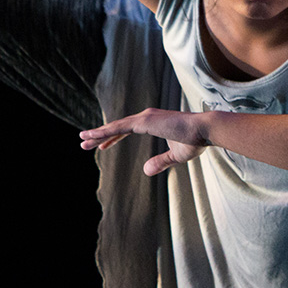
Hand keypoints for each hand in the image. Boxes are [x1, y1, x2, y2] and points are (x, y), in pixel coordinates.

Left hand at [80, 108, 209, 175]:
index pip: (126, 129)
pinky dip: (105, 132)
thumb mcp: (176, 156)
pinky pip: (119, 127)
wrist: (205, 131)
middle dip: (100, 136)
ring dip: (98, 134)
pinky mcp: (144, 121)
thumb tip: (145, 171)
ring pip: (115, 126)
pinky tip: (92, 137)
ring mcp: (144, 117)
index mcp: (152, 122)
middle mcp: (146, 117)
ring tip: (82, 140)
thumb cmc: (195, 141)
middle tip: (84, 143)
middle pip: (117, 127)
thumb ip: (161, 162)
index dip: (113, 138)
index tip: (102, 146)